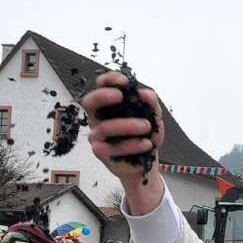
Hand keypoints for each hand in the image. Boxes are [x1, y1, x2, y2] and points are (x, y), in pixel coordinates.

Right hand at [83, 71, 165, 189]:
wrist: (146, 163)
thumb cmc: (145, 136)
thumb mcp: (154, 118)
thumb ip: (151, 104)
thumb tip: (145, 93)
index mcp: (109, 105)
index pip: (101, 86)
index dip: (109, 80)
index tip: (124, 81)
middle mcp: (99, 118)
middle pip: (88, 102)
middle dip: (102, 96)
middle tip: (120, 96)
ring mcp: (97, 136)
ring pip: (104, 127)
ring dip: (127, 125)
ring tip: (146, 126)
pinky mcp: (101, 152)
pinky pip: (111, 148)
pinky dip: (131, 145)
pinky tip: (146, 144)